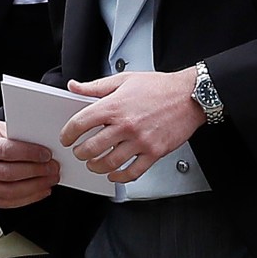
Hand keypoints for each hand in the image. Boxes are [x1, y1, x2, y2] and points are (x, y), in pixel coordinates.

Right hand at [0, 118, 59, 208]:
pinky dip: (30, 197)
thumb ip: (20, 137)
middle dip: (36, 171)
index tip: (47, 154)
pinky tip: (42, 189)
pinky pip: (10, 202)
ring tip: (51, 179)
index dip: (29, 154)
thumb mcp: (2, 128)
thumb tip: (45, 147)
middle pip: (10, 173)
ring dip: (36, 186)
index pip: (7, 151)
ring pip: (11, 191)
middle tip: (53, 167)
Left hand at [61, 68, 203, 183]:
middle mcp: (126, 125)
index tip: (66, 137)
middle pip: (91, 148)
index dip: (68, 133)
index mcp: (115, 106)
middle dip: (80, 153)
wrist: (190, 95)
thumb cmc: (159, 87)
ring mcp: (140, 141)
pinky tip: (115, 174)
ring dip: (96, 167)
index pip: (80, 123)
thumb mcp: (124, 80)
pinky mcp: (154, 152)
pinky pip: (132, 172)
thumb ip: (96, 86)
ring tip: (94, 164)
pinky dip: (119, 177)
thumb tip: (74, 87)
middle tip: (79, 152)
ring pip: (109, 163)